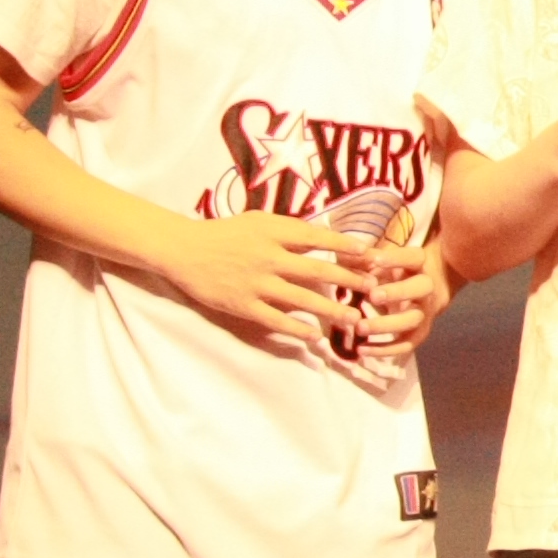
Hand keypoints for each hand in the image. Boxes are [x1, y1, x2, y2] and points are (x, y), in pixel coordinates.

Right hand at [155, 210, 369, 348]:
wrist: (184, 250)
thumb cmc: (225, 233)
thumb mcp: (258, 221)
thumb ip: (289, 230)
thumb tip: (324, 236)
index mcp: (273, 232)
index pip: (317, 238)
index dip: (345, 246)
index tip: (369, 254)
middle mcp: (268, 256)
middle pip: (317, 270)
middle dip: (348, 280)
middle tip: (373, 288)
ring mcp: (256, 283)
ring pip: (302, 299)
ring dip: (331, 309)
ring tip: (354, 318)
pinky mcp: (243, 305)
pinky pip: (276, 320)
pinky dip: (297, 329)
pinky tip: (316, 336)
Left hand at [342, 239, 451, 354]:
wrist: (424, 293)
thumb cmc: (394, 271)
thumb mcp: (381, 261)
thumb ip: (361, 258)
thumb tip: (340, 255)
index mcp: (419, 264)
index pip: (412, 257)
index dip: (395, 259)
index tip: (374, 260)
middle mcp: (427, 288)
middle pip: (420, 288)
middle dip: (397, 293)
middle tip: (372, 296)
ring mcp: (425, 313)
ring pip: (412, 320)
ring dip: (386, 325)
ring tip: (359, 328)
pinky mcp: (418, 334)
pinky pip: (405, 345)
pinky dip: (384, 349)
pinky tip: (361, 349)